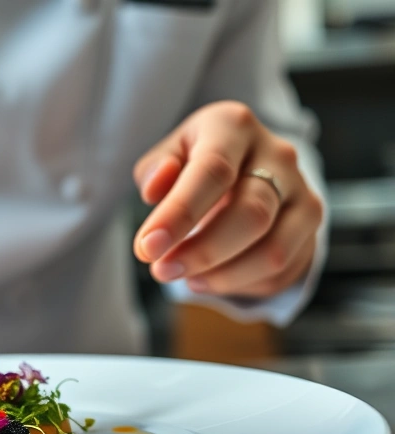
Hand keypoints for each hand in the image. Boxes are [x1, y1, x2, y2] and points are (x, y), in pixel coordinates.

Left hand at [132, 101, 322, 298]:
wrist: (244, 163)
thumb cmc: (196, 161)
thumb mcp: (169, 155)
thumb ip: (154, 171)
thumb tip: (153, 190)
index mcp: (234, 126)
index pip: (212, 171)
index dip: (179, 214)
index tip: (147, 247)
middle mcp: (278, 154)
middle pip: (251, 213)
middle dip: (203, 252)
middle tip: (162, 270)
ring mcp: (302, 190)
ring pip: (273, 250)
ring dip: (223, 275)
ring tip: (186, 276)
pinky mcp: (310, 225)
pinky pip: (282, 270)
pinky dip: (241, 283)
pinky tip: (210, 278)